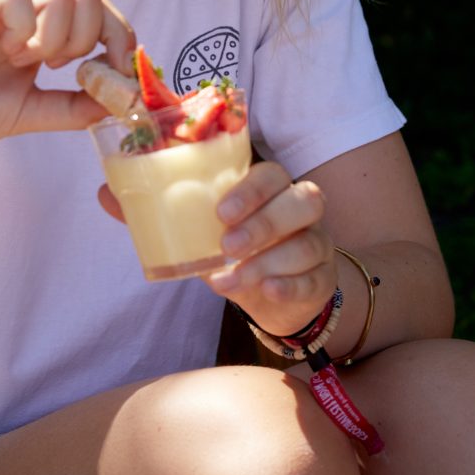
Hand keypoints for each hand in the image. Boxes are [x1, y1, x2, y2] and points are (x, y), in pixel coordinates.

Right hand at [0, 0, 135, 146]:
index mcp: (43, 28)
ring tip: (27, 61)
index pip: (100, 9)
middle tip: (61, 66)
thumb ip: (71, 106)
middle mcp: (27, 7)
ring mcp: (1, 1)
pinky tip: (8, 52)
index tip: (115, 72)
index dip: (119, 36)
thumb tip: (119, 104)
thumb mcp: (29, 112)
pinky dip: (26, 30)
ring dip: (57, 35)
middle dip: (92, 34)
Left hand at [205, 162, 336, 336]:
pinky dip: (290, 285)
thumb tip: (150, 222)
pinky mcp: (324, 279)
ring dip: (267, 262)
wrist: (271, 299)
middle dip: (264, 223)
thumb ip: (194, 229)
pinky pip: (315, 279)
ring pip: (308, 244)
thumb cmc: (239, 256)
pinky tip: (267, 290)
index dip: (251, 191)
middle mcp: (303, 211)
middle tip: (228, 246)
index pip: (272, 175)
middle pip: (303, 201)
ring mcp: (319, 244)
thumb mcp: (216, 239)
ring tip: (233, 279)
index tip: (221, 214)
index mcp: (274, 190)